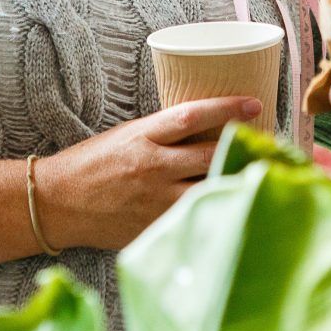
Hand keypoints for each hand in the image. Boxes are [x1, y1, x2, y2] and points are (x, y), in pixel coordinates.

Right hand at [38, 96, 262, 250]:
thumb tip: (212, 130)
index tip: (254, 104)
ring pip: (208, 188)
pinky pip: (193, 217)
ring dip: (236, 182)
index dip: (226, 108)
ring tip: (263, 176)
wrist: (57, 202)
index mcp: (143, 136)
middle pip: (209, 154)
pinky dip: (215, 210)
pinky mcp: (154, 226)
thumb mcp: (128, 135)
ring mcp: (154, 200)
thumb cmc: (94, 163)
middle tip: (273, 145)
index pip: (192, 116)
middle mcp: (152, 166)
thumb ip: (165, 135)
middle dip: (244, 149)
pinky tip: (235, 208)